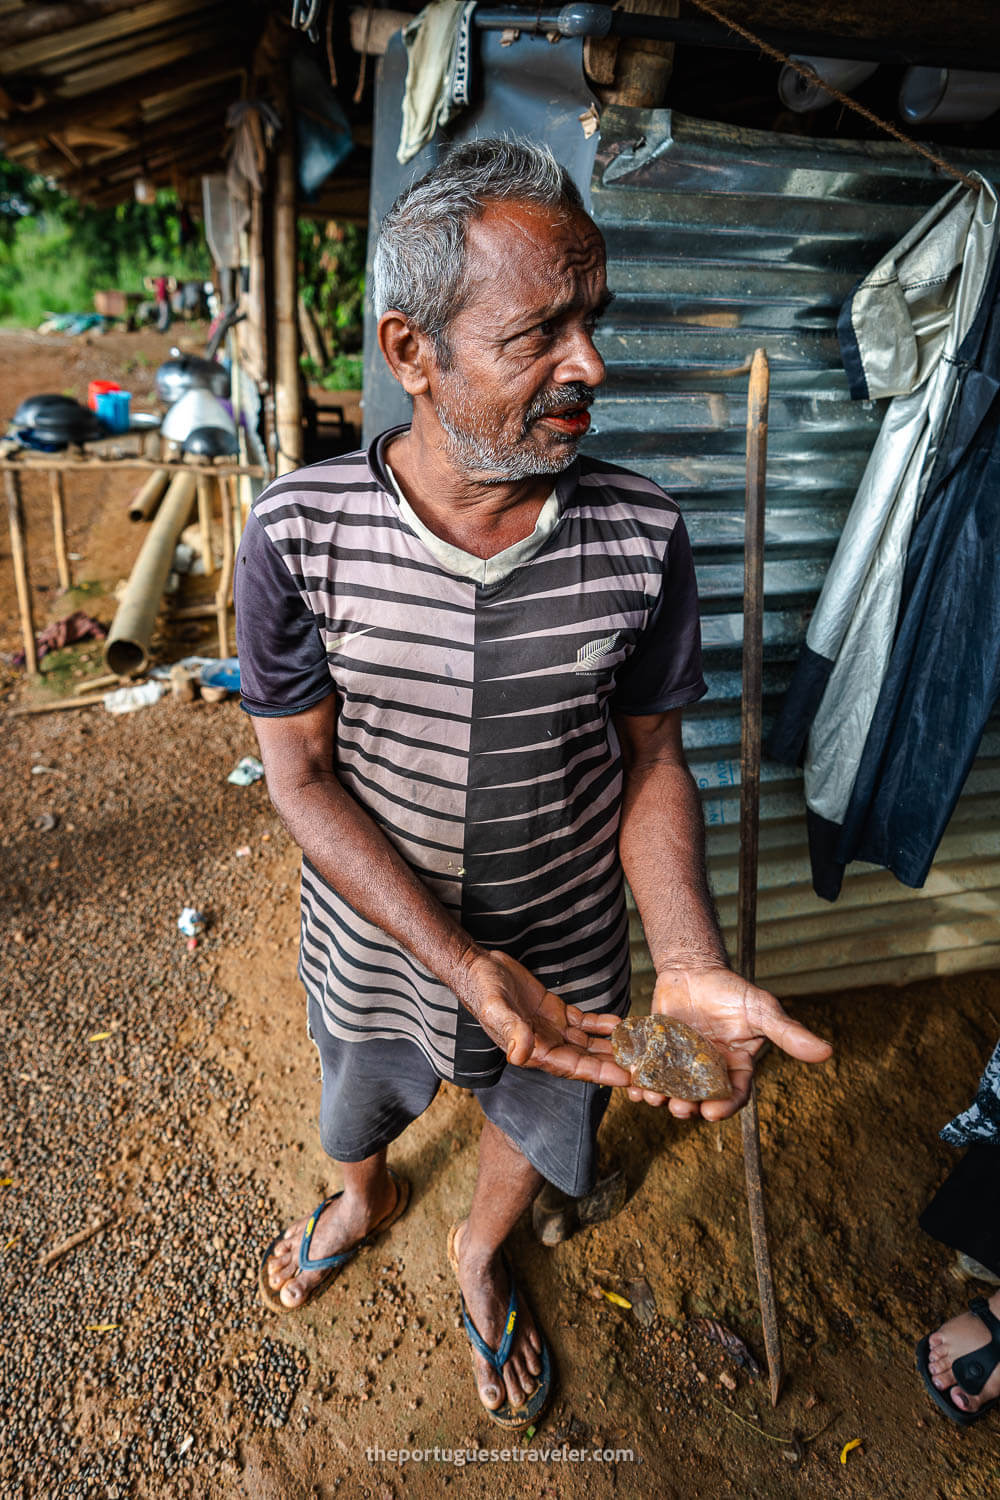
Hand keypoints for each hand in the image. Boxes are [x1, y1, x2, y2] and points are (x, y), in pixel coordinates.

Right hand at [460, 950, 632, 1085]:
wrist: (477, 967)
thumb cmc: (482, 990)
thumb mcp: (495, 1008)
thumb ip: (511, 1030)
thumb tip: (522, 1053)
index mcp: (533, 1052)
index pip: (573, 1067)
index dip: (600, 1073)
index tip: (625, 1077)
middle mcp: (545, 1045)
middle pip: (586, 1060)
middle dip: (614, 1064)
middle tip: (643, 1068)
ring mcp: (551, 1029)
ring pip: (588, 1043)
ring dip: (611, 1047)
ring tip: (639, 1049)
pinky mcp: (555, 1011)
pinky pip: (583, 1022)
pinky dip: (600, 1025)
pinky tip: (619, 1023)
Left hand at [582, 964, 831, 1117]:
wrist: (693, 970)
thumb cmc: (731, 989)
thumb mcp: (761, 1009)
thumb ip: (788, 1032)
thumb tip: (828, 1052)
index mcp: (736, 1068)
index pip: (734, 1096)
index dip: (724, 1107)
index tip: (711, 1112)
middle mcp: (708, 1073)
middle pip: (699, 1100)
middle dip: (688, 1107)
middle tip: (678, 1107)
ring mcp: (680, 1066)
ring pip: (671, 1091)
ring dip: (661, 1098)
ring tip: (652, 1097)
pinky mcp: (657, 1056)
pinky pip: (648, 1075)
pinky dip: (640, 1081)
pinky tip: (633, 1083)